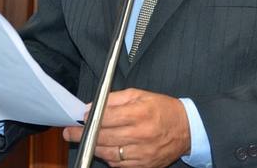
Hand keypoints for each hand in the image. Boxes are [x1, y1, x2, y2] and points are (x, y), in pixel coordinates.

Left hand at [62, 88, 189, 167]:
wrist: (187, 129)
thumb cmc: (162, 109)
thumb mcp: (140, 95)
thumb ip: (114, 99)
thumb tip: (91, 106)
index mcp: (140, 113)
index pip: (108, 117)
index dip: (91, 117)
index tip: (81, 116)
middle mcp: (141, 135)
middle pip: (105, 137)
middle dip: (83, 134)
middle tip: (69, 132)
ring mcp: (143, 153)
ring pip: (110, 154)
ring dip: (93, 147)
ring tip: (84, 141)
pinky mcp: (145, 165)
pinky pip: (120, 165)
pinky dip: (109, 158)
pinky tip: (104, 150)